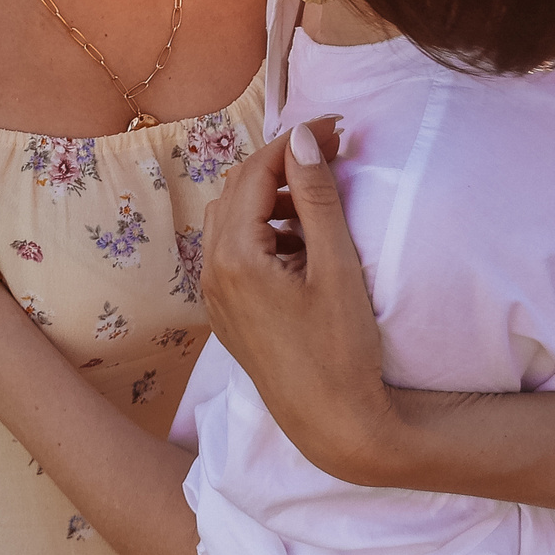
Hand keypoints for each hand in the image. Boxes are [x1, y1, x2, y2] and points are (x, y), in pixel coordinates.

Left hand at [200, 118, 399, 483]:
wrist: (334, 426)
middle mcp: (212, 270)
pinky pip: (235, 250)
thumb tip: (304, 140)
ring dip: (273, 197)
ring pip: (233, 218)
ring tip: (321, 198)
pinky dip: (265, 230)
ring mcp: (215, 294)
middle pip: (239, 189)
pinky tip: (304, 240)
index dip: (297, 141)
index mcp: (234, 255)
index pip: (258, 172)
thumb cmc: (341, 350)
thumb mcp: (336, 267)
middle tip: (334, 151)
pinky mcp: (228, 312)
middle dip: (283, 163)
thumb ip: (317, 198)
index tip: (338, 129)